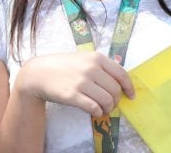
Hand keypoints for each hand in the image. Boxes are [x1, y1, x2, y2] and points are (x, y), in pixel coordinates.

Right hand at [15, 52, 134, 117]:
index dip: (129, 87)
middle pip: (115, 90)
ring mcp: (82, 82)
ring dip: (108, 108)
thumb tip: (120, 78)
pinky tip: (96, 112)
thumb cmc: (63, 66)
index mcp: (97, 58)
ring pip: (106, 100)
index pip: (121, 74)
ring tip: (104, 110)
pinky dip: (98, 113)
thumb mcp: (84, 58)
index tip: (131, 95)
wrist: (39, 73)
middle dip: (116, 101)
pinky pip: (94, 108)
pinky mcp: (73, 95)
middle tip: (111, 105)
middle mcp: (91, 68)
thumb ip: (101, 66)